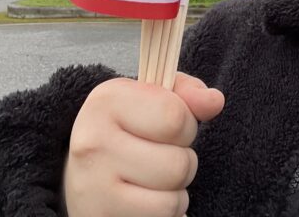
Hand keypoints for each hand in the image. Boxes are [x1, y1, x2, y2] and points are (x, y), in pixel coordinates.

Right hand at [63, 72, 224, 216]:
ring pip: (172, 198)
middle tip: (161, 156)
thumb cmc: (126, 131)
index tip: (170, 127)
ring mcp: (93, 185)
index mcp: (107, 101)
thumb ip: (186, 94)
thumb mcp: (151, 99)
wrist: (83, 174)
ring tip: (154, 180)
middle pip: (179, 163)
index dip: (186, 124)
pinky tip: (146, 200)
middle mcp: (93, 141)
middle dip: (183, 161)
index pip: (175, 117)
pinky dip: (164, 213)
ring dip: (175, 191)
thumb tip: (214, 101)